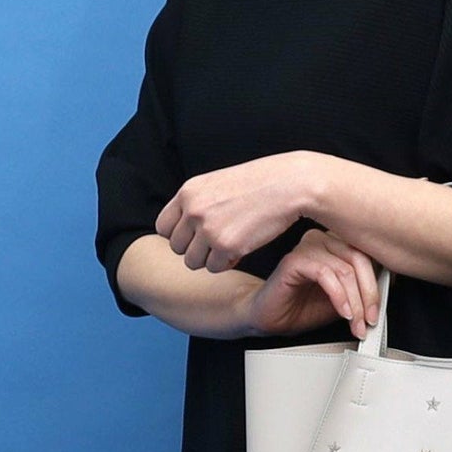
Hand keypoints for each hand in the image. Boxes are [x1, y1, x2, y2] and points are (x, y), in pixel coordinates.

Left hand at [155, 152, 314, 273]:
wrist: (289, 185)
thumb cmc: (258, 184)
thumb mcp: (217, 184)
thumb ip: (197, 204)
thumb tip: (184, 230)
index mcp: (188, 192)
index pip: (163, 227)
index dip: (179, 235)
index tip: (197, 236)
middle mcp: (193, 210)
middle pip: (177, 248)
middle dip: (196, 250)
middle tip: (217, 243)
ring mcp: (208, 229)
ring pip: (193, 262)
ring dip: (210, 259)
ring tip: (230, 245)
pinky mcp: (226, 246)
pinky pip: (215, 268)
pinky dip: (228, 263)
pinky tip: (242, 247)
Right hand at [236, 227, 381, 341]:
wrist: (271, 318)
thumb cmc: (302, 307)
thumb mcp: (344, 300)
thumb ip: (363, 290)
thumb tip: (389, 288)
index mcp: (337, 243)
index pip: (369, 253)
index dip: (381, 280)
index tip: (383, 305)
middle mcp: (324, 239)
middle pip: (360, 259)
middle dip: (370, 294)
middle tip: (370, 319)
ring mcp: (308, 247)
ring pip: (345, 269)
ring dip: (355, 301)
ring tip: (355, 322)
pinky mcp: (294, 260)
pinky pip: (325, 274)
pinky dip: (338, 296)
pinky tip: (342, 311)